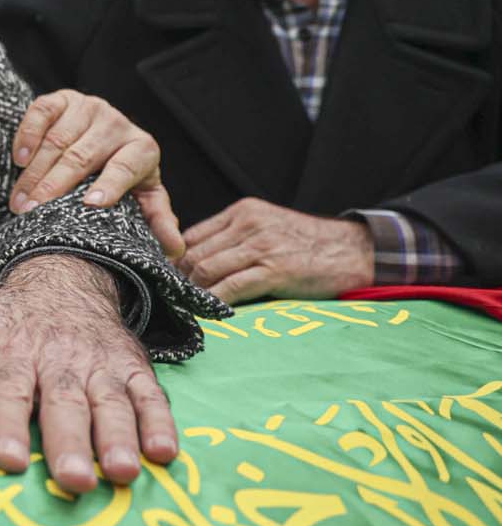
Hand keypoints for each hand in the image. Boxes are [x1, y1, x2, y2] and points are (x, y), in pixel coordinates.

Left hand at [0, 257, 173, 493]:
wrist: (63, 277)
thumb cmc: (2, 320)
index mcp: (9, 354)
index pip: (6, 393)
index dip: (6, 426)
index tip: (7, 461)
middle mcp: (56, 359)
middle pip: (62, 404)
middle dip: (68, 443)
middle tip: (73, 482)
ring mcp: (98, 364)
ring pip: (110, 403)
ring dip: (118, 439)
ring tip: (120, 474)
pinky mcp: (132, 367)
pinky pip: (150, 395)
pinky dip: (160, 423)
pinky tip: (165, 454)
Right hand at [11, 89, 181, 259]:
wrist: (104, 136)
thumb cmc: (122, 174)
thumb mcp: (143, 196)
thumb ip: (157, 219)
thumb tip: (176, 250)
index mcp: (142, 148)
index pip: (126, 166)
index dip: (111, 184)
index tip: (92, 204)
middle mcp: (117, 124)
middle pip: (82, 156)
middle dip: (54, 186)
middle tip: (32, 212)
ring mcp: (89, 108)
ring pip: (57, 140)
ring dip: (34, 172)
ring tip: (19, 201)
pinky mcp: (63, 98)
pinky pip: (41, 111)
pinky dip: (27, 135)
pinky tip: (19, 159)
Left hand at [179, 198, 373, 303]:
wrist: (357, 250)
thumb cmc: (310, 245)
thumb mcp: (268, 227)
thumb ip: (235, 238)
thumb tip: (198, 263)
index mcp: (242, 212)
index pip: (192, 235)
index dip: (176, 260)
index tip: (169, 279)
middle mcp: (247, 224)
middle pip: (194, 254)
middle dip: (179, 279)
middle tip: (171, 299)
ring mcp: (261, 247)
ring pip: (206, 270)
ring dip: (192, 293)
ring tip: (186, 308)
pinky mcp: (275, 270)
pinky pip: (231, 288)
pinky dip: (213, 302)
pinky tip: (208, 313)